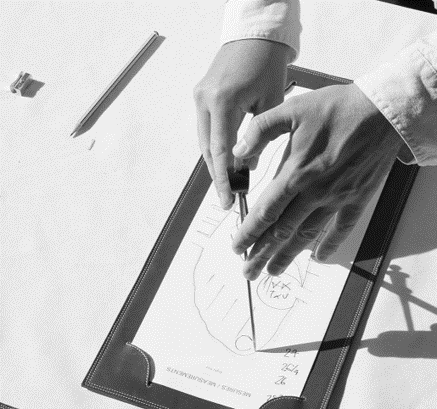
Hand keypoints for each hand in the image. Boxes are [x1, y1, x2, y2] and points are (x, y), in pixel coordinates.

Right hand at [193, 39, 290, 209]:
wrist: (255, 34)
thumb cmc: (267, 62)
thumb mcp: (272, 101)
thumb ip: (261, 137)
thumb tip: (249, 164)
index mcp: (223, 101)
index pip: (220, 151)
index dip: (224, 179)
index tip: (227, 199)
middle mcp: (205, 100)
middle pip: (206, 150)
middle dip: (218, 175)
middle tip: (228, 197)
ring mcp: (200, 97)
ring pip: (204, 141)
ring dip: (215, 163)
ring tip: (229, 182)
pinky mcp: (201, 96)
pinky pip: (206, 129)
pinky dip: (214, 146)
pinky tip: (226, 159)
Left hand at [231, 83, 404, 280]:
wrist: (384, 110)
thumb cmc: (338, 107)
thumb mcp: (292, 108)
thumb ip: (261, 130)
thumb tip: (238, 152)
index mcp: (296, 172)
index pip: (265, 211)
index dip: (248, 232)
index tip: (237, 247)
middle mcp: (314, 192)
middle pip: (282, 231)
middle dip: (262, 253)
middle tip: (248, 271)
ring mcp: (337, 198)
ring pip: (307, 235)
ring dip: (288, 255)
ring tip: (272, 271)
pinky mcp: (357, 199)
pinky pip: (341, 229)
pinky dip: (329, 245)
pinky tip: (318, 257)